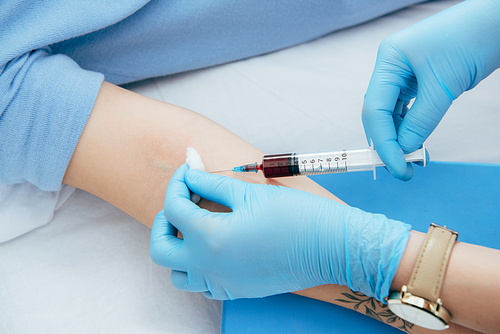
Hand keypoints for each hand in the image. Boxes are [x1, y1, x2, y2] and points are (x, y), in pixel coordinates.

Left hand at [150, 164, 409, 300]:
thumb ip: (212, 182)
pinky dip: (198, 266)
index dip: (178, 182)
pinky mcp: (236, 290)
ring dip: (177, 248)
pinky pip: (202, 284)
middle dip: (164, 220)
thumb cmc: (297, 216)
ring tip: (195, 227)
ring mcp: (221, 282)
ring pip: (177, 273)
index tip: (188, 169)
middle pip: (160, 247)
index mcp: (210, 237)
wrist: (331, 248)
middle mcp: (209, 266)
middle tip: (182, 202)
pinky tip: (215, 246)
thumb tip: (190, 171)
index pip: (173, 207)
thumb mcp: (250, 193)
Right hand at [363, 0, 499, 179]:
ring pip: (390, 114)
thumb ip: (421, 120)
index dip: (382, 141)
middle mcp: (391, 67)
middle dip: (387, 142)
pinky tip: (414, 144)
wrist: (496, 21)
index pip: (376, 108)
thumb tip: (404, 150)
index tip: (394, 166)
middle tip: (400, 169)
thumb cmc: (471, 39)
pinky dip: (408, 128)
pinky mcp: (416, 81)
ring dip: (398, 138)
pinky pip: (405, 110)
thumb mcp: (444, 85)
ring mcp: (402, 74)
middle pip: (378, 113)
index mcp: (389, 60)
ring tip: (410, 161)